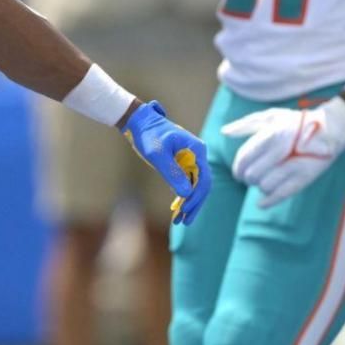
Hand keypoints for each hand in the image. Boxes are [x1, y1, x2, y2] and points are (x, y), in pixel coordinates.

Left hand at [123, 101, 211, 224]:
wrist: (140, 123)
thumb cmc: (149, 135)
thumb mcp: (158, 155)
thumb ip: (172, 172)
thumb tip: (186, 193)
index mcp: (197, 150)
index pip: (203, 178)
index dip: (196, 196)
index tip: (185, 210)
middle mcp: (198, 155)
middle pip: (202, 184)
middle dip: (195, 204)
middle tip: (185, 221)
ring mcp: (191, 160)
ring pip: (195, 185)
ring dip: (189, 203)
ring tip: (180, 220)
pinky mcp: (182, 164)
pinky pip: (187, 182)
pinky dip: (183, 196)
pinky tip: (176, 209)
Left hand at [221, 95, 344, 208]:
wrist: (331, 128)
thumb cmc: (296, 121)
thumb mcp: (271, 116)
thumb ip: (246, 124)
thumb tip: (224, 132)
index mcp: (271, 134)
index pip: (244, 158)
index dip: (238, 168)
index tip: (238, 172)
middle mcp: (281, 149)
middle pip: (252, 174)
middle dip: (248, 177)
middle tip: (251, 177)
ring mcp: (294, 164)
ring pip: (264, 186)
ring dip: (261, 185)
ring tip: (266, 179)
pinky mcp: (304, 178)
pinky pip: (281, 194)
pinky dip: (268, 201)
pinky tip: (261, 204)